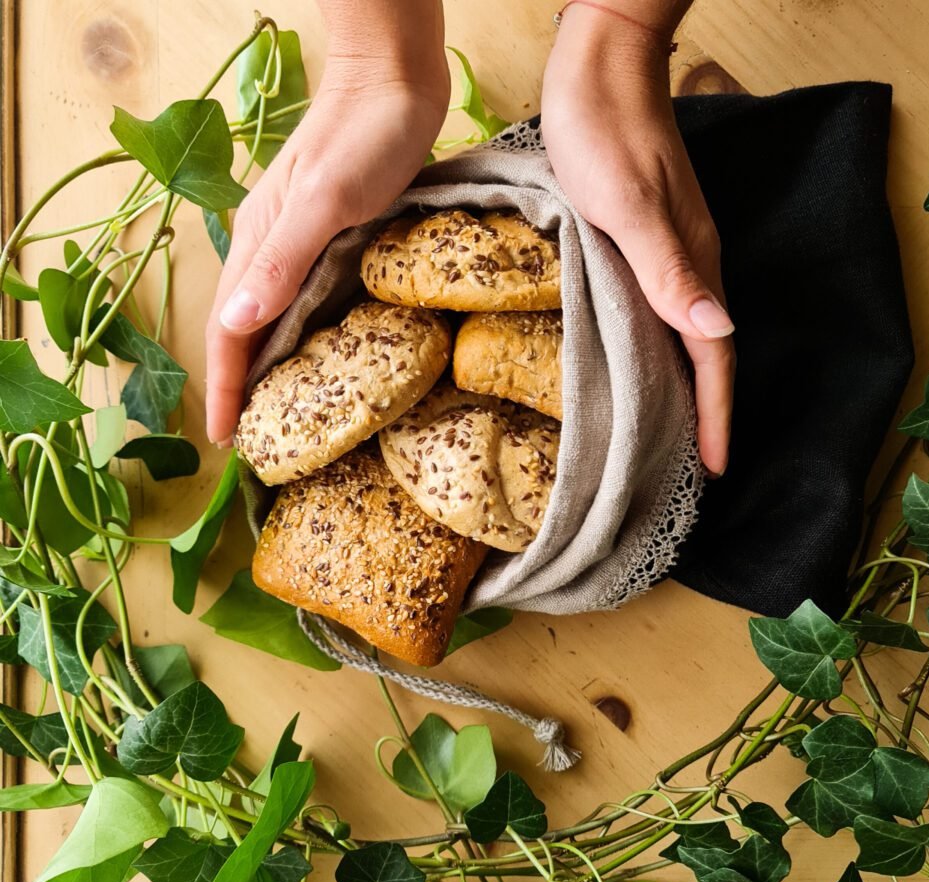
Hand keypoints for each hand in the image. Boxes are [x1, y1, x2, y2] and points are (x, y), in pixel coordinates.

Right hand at [205, 14, 448, 443]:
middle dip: (241, 387)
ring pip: (273, 320)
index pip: (229, 331)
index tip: (227, 439)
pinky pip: (304, 303)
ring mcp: (300, 246)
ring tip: (280, 415)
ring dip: (269, 368)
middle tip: (254, 443)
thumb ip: (283, 260)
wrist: (394, 83)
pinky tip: (318, 359)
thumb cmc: (364, 137)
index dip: (225, 387)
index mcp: (259, 244)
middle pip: (243, 330)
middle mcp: (271, 249)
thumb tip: (238, 323)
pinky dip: (301, 339)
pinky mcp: (332, 242)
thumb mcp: (326, 200)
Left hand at [542, 5, 733, 475]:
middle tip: (693, 467)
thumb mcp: (630, 207)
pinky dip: (663, 351)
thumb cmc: (606, 134)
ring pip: (689, 337)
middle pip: (708, 355)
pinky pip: (667, 312)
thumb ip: (670, 271)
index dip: (715, 415)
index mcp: (693, 266)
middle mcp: (692, 266)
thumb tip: (718, 334)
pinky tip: (644, 364)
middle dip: (707, 414)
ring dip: (687, 387)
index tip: (714, 468)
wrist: (601, 68)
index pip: (713, 358)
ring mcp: (674, 252)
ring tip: (673, 432)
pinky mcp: (652, 240)